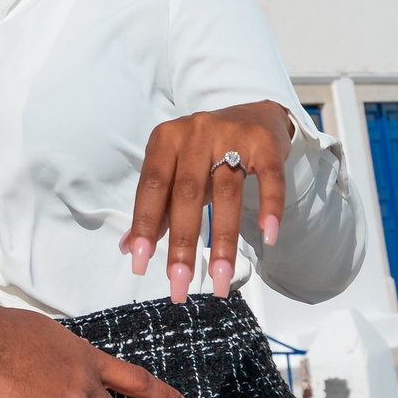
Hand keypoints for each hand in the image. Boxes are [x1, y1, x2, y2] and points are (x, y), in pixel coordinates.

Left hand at [121, 101, 291, 301]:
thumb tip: (127, 248)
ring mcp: (232, 135)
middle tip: (180, 284)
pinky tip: (268, 237)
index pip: (151, 187)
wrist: (252, 114)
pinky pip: (270, 177)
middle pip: (187, 193)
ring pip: (226, 192)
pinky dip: (270, 207)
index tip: (139, 264)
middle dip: (182, 243)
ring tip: (220, 280)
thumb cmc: (205, 153)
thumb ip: (155, 208)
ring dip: (223, 242)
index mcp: (166, 140)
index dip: (144, 226)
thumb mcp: (175, 172)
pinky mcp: (265, 143)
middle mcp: (195, 132)